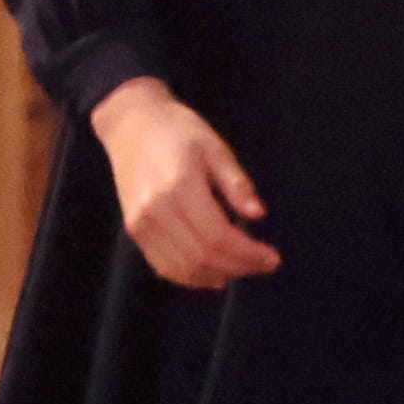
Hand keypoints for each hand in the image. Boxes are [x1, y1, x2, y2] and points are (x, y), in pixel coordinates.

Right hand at [89, 75, 282, 285]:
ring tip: (243, 269)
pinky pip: (162, 265)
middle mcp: (155, 209)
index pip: (217, 236)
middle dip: (238, 267)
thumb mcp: (215, 148)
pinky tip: (214, 275)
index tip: (272, 258)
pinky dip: (190, 277)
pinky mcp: (134, 230)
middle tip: (264, 265)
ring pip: (181, 267)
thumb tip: (259, 214)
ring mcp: (140, 223)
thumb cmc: (179, 131)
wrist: (131, 126)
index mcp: (179, 186)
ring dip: (216, 275)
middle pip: (200, 256)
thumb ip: (236, 183)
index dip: (247, 254)